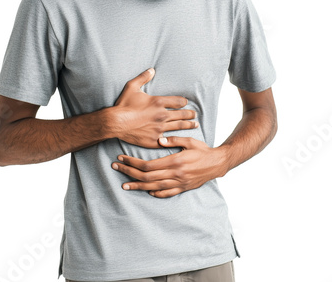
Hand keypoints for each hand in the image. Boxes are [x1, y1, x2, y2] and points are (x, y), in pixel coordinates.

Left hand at [111, 136, 227, 197]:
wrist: (217, 163)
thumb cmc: (202, 149)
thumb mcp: (189, 140)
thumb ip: (174, 139)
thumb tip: (159, 139)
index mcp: (175, 161)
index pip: (148, 165)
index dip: (133, 162)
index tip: (122, 158)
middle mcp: (175, 174)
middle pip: (147, 177)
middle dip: (130, 172)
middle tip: (116, 168)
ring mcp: (179, 183)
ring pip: (154, 187)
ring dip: (138, 186)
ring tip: (124, 185)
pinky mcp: (183, 188)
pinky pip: (167, 193)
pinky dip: (156, 193)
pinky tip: (147, 191)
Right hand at [113, 68, 197, 148]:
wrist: (115, 122)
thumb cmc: (123, 104)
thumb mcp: (132, 87)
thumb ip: (143, 77)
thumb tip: (152, 69)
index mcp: (158, 102)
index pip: (178, 101)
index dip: (183, 102)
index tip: (186, 103)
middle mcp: (162, 115)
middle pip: (181, 115)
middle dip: (190, 114)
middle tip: (195, 115)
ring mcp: (159, 128)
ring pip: (179, 127)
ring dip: (188, 125)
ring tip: (195, 124)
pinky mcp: (155, 140)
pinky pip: (170, 140)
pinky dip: (177, 139)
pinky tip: (181, 138)